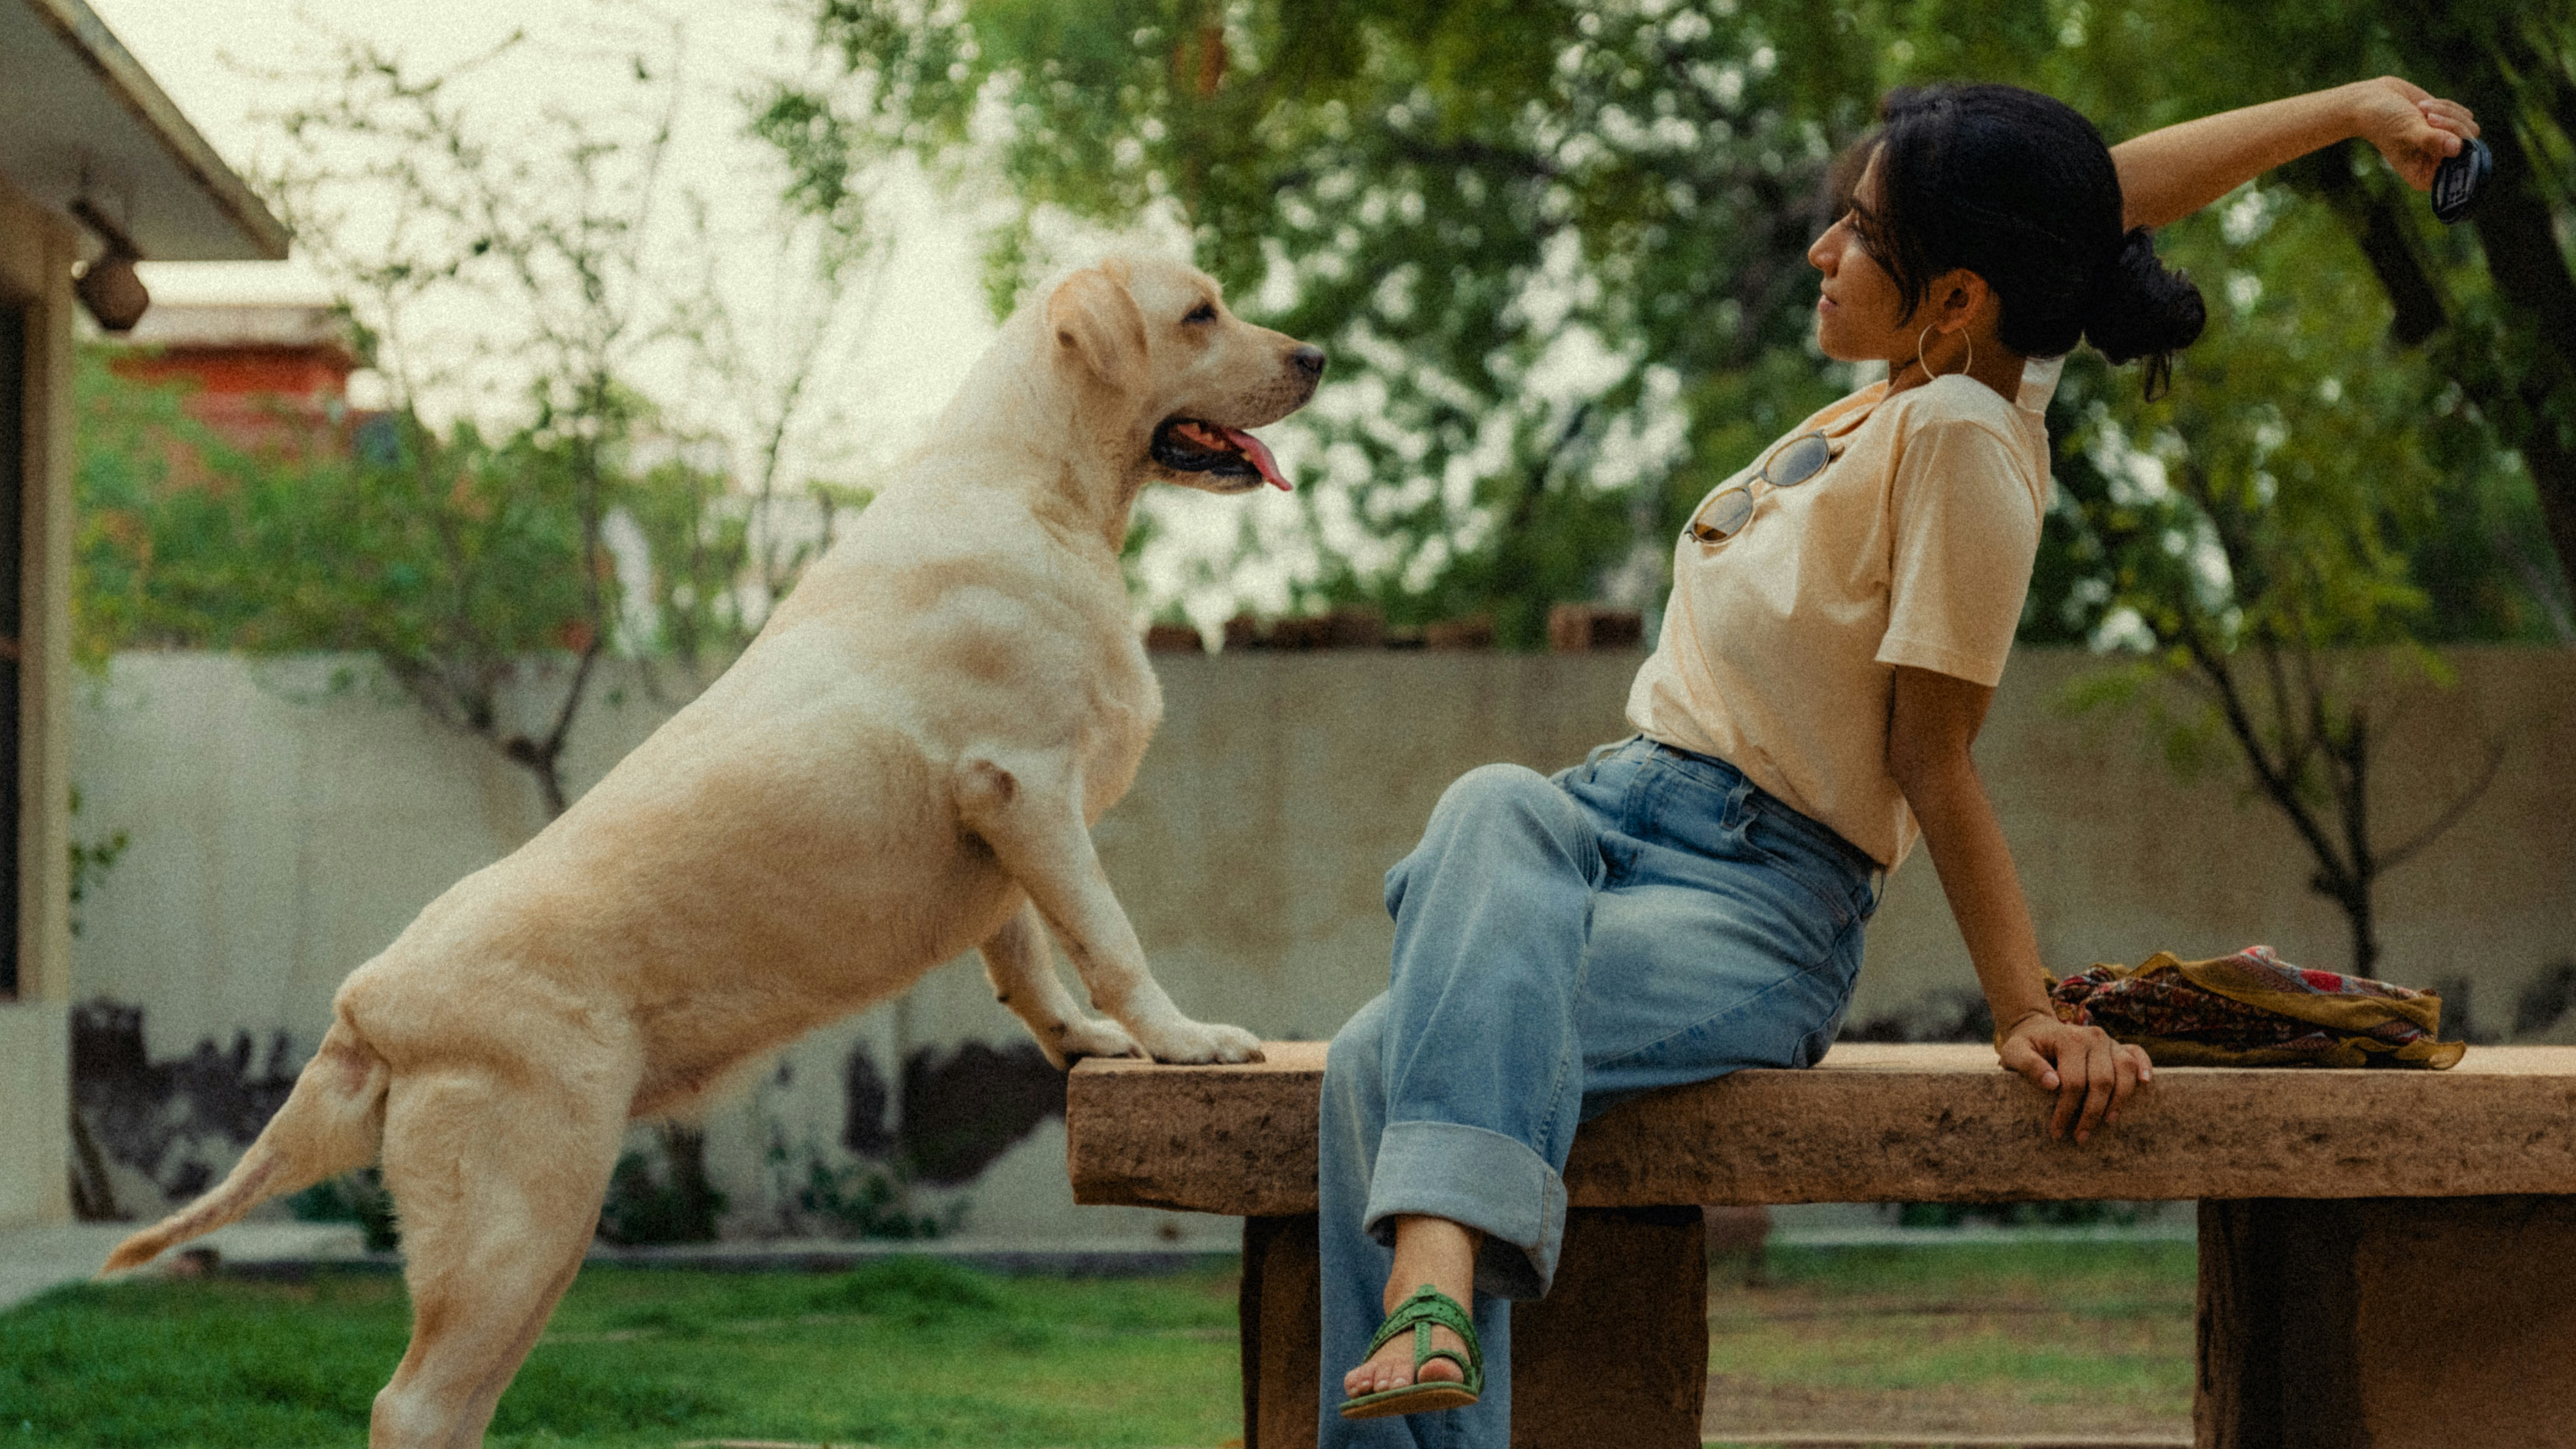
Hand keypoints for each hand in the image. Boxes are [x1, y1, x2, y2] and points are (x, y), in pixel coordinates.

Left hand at [1995, 1011, 2151, 1143]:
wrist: (2037, 1030)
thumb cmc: (2025, 1046)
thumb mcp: (2013, 1053)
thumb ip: (2028, 1066)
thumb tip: (2052, 1084)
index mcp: (2069, 1039)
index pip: (2073, 1082)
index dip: (2066, 1110)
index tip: (2057, 1132)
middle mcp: (2093, 1037)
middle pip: (2102, 1081)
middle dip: (2092, 1113)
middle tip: (2081, 1136)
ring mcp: (2109, 1040)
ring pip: (2125, 1071)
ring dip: (2119, 1100)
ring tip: (2108, 1123)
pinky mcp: (2118, 1045)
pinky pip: (2137, 1053)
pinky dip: (2145, 1066)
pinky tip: (2146, 1083)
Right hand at [2350, 77, 2481, 191]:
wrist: (2374, 100)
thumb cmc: (2384, 121)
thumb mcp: (2407, 130)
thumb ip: (2432, 140)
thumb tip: (2457, 148)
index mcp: (2425, 175)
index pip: (2460, 169)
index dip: (2460, 151)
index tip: (2443, 134)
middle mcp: (2438, 163)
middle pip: (2469, 145)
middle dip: (2451, 126)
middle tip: (2427, 117)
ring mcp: (2445, 145)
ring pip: (2470, 128)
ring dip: (2448, 113)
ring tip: (2421, 109)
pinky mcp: (2450, 126)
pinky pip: (2465, 115)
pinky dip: (2447, 107)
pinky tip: (2424, 106)